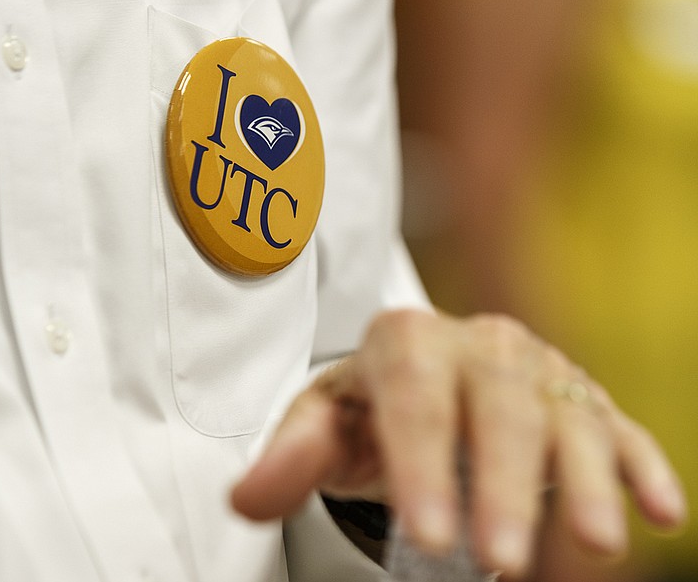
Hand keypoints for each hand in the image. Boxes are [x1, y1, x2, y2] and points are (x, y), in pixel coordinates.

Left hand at [231, 309, 686, 578]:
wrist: (423, 380)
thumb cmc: (370, 407)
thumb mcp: (324, 422)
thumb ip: (290, 454)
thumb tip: (244, 499)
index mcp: (405, 340)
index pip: (412, 395)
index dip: (420, 461)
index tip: (427, 535)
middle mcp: (476, 341)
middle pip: (495, 402)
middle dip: (502, 482)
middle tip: (501, 560)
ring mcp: (534, 365)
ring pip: (564, 410)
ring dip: (583, 477)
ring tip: (596, 543)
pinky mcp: (578, 393)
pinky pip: (615, 421)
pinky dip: (638, 462)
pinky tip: (659, 509)